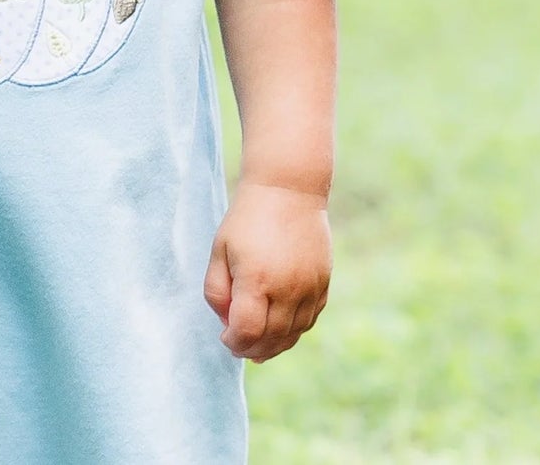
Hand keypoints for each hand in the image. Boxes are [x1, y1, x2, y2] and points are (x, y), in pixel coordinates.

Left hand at [203, 179, 331, 362]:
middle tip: (238, 348)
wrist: (288, 190)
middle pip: (272, 339)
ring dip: (274, 346)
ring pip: (293, 334)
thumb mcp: (220, 249)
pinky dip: (294, 331)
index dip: (234, 341)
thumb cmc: (247, 218)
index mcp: (257, 280)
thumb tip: (225, 321)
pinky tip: (280, 328)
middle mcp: (287, 290)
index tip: (225, 336)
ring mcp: (309, 289)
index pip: (247, 331)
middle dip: (252, 349)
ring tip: (258, 346)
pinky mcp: (323, 284)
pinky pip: (309, 320)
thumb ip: (216, 289)